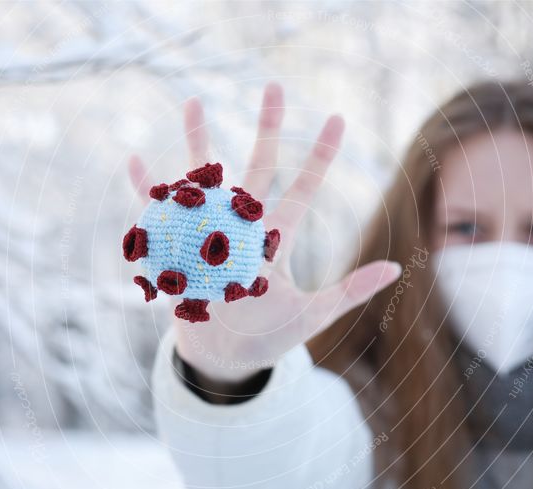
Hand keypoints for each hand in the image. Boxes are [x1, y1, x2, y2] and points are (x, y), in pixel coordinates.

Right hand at [128, 84, 400, 380]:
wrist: (224, 358)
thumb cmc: (268, 338)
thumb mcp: (313, 316)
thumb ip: (350, 291)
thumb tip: (396, 268)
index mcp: (276, 237)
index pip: (303, 189)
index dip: (320, 156)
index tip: (336, 118)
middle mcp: (244, 226)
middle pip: (257, 168)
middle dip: (266, 129)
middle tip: (274, 86)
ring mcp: (210, 232)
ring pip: (206, 178)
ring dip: (199, 142)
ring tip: (193, 101)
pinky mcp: (179, 247)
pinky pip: (159, 214)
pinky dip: (148, 190)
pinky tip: (136, 161)